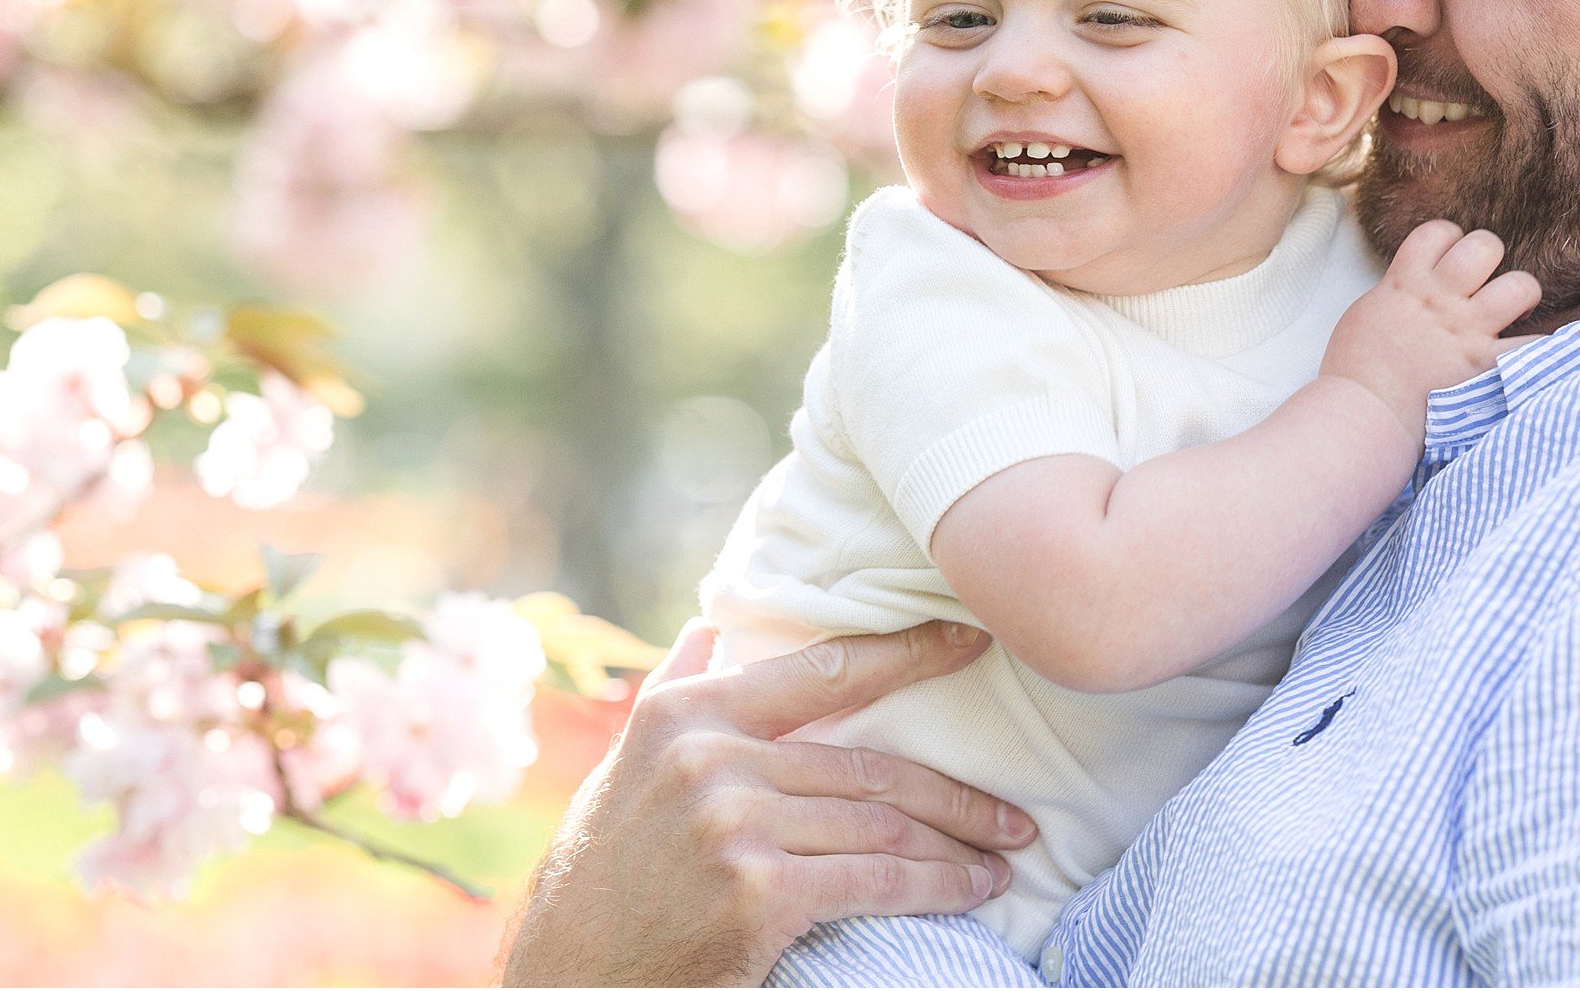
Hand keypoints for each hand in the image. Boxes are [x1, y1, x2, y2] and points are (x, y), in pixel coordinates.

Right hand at [501, 619, 1036, 987]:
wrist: (567, 982)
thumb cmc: (602, 882)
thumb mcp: (625, 773)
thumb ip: (673, 694)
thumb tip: (707, 624)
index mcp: (685, 715)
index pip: (821, 670)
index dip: (908, 653)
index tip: (972, 640)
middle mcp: (709, 757)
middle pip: (866, 765)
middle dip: (952, 794)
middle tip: (1013, 813)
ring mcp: (733, 822)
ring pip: (879, 824)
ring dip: (954, 846)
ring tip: (1000, 857)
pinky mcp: (757, 891)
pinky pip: (874, 879)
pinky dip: (935, 887)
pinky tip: (971, 892)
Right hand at [1322, 220, 1539, 433]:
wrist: (1364, 412)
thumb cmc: (1354, 370)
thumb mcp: (1366, 313)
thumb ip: (1396, 293)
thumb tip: (1411, 287)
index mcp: (1406, 283)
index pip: (1437, 232)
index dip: (1449, 238)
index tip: (1449, 257)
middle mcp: (1442, 300)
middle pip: (1484, 247)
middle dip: (1489, 256)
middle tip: (1484, 279)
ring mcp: (1468, 331)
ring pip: (1520, 286)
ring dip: (1521, 293)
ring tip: (1514, 309)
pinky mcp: (1486, 365)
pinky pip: (1533, 345)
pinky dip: (1540, 347)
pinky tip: (1534, 351)